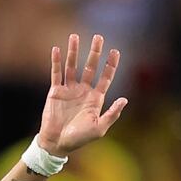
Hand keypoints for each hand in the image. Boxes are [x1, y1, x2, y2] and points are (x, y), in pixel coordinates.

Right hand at [38, 33, 127, 156]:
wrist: (58, 143)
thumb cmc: (80, 138)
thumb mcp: (100, 127)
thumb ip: (112, 113)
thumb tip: (125, 99)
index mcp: (96, 99)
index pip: (105, 77)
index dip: (110, 65)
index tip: (115, 51)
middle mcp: (83, 91)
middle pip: (90, 67)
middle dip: (95, 52)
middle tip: (98, 37)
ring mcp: (69, 90)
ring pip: (72, 66)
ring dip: (74, 52)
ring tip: (75, 37)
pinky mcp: (55, 91)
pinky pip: (56, 73)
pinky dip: (56, 61)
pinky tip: (57, 49)